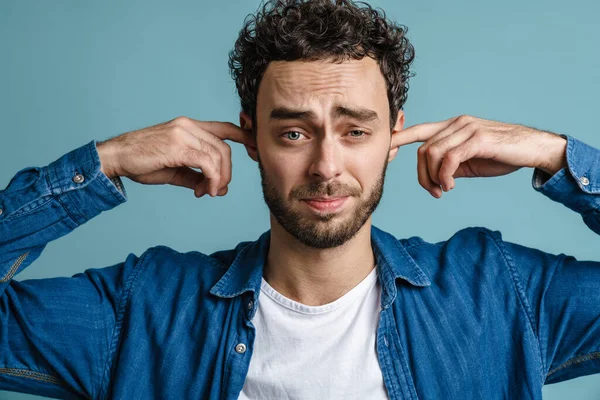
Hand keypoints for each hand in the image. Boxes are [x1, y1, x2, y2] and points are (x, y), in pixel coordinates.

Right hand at [96, 116, 255, 197]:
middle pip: (225, 148)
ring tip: (208, 192)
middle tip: (217, 191)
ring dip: (219, 179)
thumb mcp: (176, 170)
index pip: (226, 128)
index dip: (245, 138)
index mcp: (190, 127)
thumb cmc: (143, 162)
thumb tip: (217, 189)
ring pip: (218, 156)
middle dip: (227, 173)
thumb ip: (197, 176)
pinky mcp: (177, 146)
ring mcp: (183, 133)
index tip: (256, 151)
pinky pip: (207, 163)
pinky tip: (203, 190)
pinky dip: (212, 179)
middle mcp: (189, 126)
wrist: (116, 157)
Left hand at [391, 115, 566, 197]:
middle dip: (423, 176)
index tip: (386, 149)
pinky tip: (450, 186)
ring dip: (433, 178)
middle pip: (422, 150)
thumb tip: (435, 177)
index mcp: (452, 127)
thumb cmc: (502, 155)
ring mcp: (466, 129)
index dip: (399, 138)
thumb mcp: (469, 162)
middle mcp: (456, 124)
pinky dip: (444, 176)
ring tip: (445, 189)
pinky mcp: (477, 139)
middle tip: (435, 192)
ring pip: (432, 154)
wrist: (533, 149)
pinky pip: (448, 158)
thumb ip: (449, 164)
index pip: (418, 130)